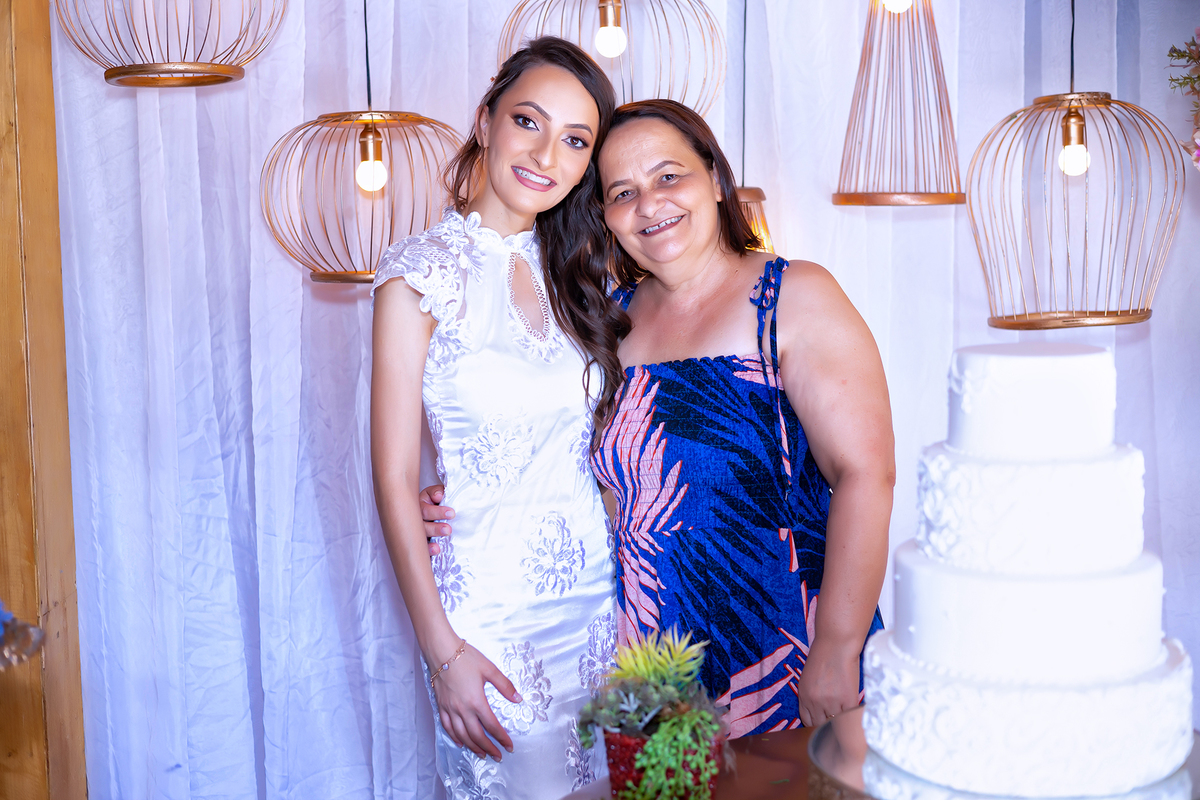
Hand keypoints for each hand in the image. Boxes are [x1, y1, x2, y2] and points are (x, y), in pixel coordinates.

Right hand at [419, 484, 454, 555]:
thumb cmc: (434, 500)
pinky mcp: (421, 542)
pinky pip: (423, 548)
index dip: (438, 512)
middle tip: (448, 529)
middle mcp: (415, 520)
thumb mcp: (435, 493)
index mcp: (419, 506)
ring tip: (442, 541)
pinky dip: (428, 550)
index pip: (426, 510)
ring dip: (432, 540)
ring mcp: (417, 532)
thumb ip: (437, 492)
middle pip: (423, 526)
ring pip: (422, 538)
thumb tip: (439, 495)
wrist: (432, 507)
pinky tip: (436, 550)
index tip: (451, 513)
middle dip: (435, 528)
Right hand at [431, 642, 520, 759]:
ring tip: (482, 754)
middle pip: (477, 736)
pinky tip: (461, 742)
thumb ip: (505, 686)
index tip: (509, 746)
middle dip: (489, 748)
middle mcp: (462, 709)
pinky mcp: (441, 706)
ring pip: (462, 735)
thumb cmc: (466, 658)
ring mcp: (450, 709)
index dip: (502, 738)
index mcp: (477, 701)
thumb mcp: (490, 669)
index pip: (492, 726)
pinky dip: (455, 738)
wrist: (441, 651)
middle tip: (498, 755)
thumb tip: (518, 699)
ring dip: (473, 747)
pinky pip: (447, 727)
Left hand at [795, 638, 860, 727]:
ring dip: (841, 720)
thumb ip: (811, 696)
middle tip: (836, 721)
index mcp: (803, 696)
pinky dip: (852, 716)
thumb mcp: (808, 677)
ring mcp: (831, 702)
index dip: (815, 723)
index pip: (807, 721)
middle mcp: (815, 702)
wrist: (836, 644)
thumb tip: (818, 712)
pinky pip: (850, 716)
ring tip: (845, 717)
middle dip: (827, 723)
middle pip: (820, 724)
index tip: (823, 722)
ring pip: (836, 722)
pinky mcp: (847, 700)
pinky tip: (853, 713)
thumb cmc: (823, 656)